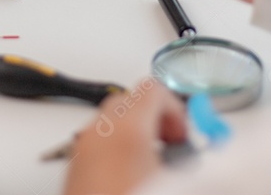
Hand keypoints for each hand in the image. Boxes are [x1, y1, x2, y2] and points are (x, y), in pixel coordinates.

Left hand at [64, 81, 186, 194]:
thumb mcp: (173, 181)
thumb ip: (188, 156)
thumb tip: (196, 153)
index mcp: (127, 128)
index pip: (153, 88)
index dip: (176, 107)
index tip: (184, 132)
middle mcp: (99, 131)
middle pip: (130, 99)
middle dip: (155, 117)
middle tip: (172, 142)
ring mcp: (83, 147)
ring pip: (112, 118)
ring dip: (136, 130)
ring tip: (153, 160)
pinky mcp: (74, 164)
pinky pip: (98, 138)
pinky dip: (117, 144)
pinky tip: (131, 172)